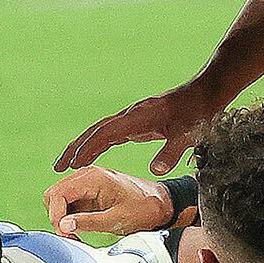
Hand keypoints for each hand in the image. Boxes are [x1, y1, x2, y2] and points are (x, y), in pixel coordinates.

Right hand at [43, 165, 173, 237]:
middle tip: (70, 235)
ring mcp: (86, 182)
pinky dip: (69, 216)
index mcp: (93, 178)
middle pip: (53, 195)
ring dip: (62, 218)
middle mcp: (86, 175)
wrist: (160, 203)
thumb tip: (63, 226)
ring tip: (76, 234)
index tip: (65, 233)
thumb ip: (88, 222)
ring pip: (58, 199)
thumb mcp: (116, 220)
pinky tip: (80, 228)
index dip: (56, 216)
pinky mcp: (88, 191)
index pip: (58, 194)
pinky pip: (69, 203)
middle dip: (57, 217)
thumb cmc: (144, 209)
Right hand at [57, 83, 221, 174]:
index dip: (89, 149)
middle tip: (57, 167)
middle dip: (76, 148)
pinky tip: (93, 155)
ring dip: (83, 146)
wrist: (205, 92)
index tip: (74, 164)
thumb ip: (172, 151)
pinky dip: (98, 144)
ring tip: (67, 163)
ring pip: (100, 131)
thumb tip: (156, 169)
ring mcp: (133, 117)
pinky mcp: (138, 121)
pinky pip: (112, 133)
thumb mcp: (188, 134)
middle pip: (95, 131)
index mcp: (138, 117)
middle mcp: (130, 115)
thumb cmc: (198, 113)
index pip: (106, 134)